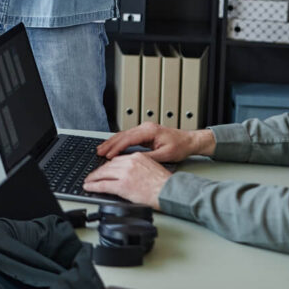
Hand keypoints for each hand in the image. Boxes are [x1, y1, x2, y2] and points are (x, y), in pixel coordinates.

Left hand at [83, 152, 171, 208]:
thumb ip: (139, 167)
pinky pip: (104, 184)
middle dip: (99, 171)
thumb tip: (130, 172)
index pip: (117, 159)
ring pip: (103, 174)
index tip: (104, 169)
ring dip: (93, 178)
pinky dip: (94, 186)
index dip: (108, 166)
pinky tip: (89, 187)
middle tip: (92, 176)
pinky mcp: (123, 185)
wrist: (171, 192)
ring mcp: (125, 174)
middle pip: (108, 165)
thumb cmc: (165, 184)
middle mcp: (130, 162)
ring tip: (88, 181)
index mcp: (137, 157)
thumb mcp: (151, 167)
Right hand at [96, 122, 214, 161]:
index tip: (108, 155)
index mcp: (149, 131)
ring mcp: (144, 129)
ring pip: (123, 135)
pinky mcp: (144, 133)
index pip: (128, 139)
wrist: (189, 141)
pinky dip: (119, 141)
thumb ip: (149, 157)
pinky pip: (128, 136)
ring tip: (101, 149)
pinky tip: (113, 146)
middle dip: (109, 143)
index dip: (116, 147)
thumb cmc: (181, 146)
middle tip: (99, 151)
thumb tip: (134, 161)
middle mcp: (145, 127)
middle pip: (122, 135)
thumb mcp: (165, 155)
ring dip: (112, 142)